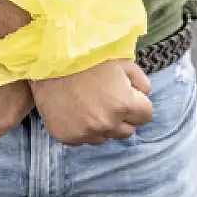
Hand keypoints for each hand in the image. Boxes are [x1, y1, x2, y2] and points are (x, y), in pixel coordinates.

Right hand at [31, 59, 152, 146]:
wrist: (50, 60)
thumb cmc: (88, 57)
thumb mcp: (122, 61)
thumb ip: (140, 82)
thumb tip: (143, 96)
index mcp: (124, 104)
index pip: (146, 116)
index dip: (138, 104)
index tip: (128, 96)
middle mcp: (107, 123)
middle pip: (127, 131)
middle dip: (123, 118)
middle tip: (109, 100)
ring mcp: (86, 132)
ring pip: (105, 137)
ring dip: (103, 125)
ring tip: (90, 105)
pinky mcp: (67, 137)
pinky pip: (83, 139)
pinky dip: (83, 129)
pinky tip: (76, 111)